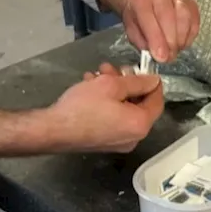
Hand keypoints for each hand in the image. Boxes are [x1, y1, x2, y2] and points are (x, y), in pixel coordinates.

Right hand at [37, 66, 163, 152]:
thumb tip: (154, 81)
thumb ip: (138, 82)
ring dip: (112, 89)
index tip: (143, 69)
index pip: (157, 101)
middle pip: (138, 104)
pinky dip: (106, 102)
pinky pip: (113, 118)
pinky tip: (90, 87)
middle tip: (113, 69)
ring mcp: (118, 142)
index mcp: (140, 125)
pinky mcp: (103, 142)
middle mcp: (133, 138)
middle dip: (126, 82)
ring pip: (123, 109)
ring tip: (97, 74)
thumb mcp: (112, 85)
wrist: (53, 130)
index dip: (152, 83)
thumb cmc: (84, 106)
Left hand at [120, 0, 200, 62]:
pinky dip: (190, 34)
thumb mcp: (131, 29)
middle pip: (168, 17)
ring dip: (181, 38)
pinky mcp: (190, 0)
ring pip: (184, 17)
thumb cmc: (136, 14)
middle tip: (169, 57)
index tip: (162, 57)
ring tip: (176, 50)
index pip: (149, 18)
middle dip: (171, 42)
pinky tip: (183, 41)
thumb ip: (143, 42)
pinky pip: (194, 19)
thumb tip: (160, 54)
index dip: (157, 40)